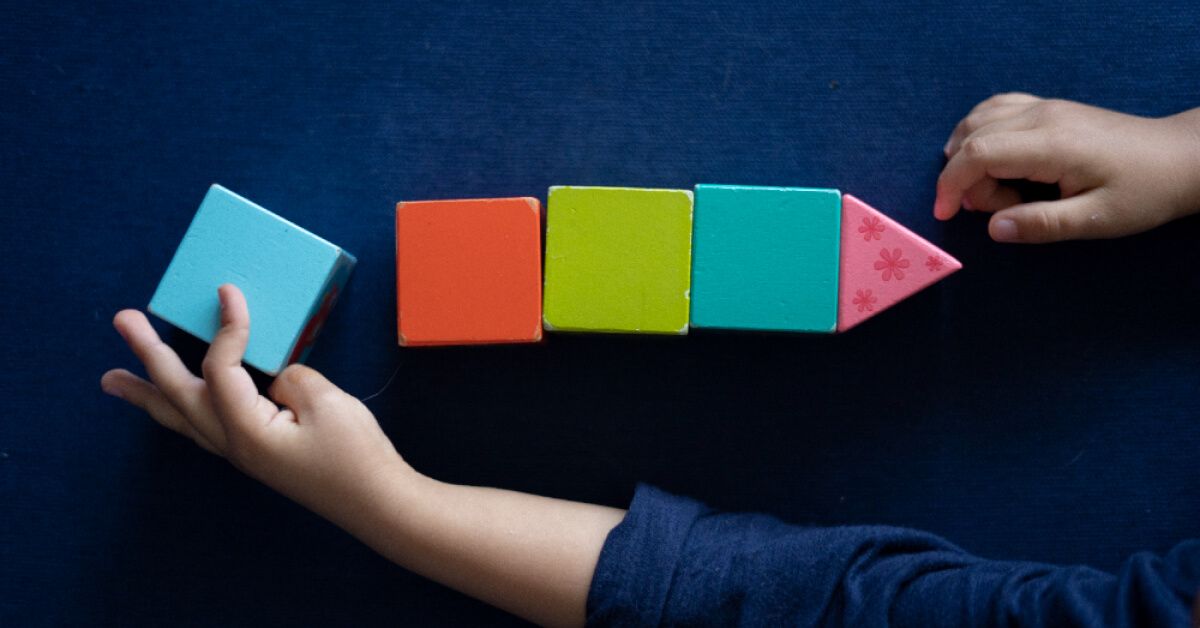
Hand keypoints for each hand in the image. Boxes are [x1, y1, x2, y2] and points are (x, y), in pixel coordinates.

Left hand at [101, 284, 408, 527]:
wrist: (377, 503)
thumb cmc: (356, 457)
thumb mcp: (327, 403)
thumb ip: (292, 378)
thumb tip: (274, 378)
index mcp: (247, 429)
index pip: (221, 368)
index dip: (225, 327)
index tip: (229, 292)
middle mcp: (233, 444)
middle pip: (177, 394)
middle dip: (148, 355)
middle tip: (122, 320)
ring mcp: (242, 454)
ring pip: (182, 418)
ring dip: (147, 395)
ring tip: (113, 380)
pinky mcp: (256, 455)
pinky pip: (202, 428)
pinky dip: (179, 411)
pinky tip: (176, 405)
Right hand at [935, 93, 1199, 242]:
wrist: (1179, 157)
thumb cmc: (1142, 192)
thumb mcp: (1096, 220)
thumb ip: (1041, 225)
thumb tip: (992, 228)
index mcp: (1052, 144)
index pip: (978, 153)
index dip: (951, 184)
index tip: (946, 214)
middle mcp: (1042, 116)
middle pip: (972, 136)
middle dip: (964, 178)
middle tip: (998, 209)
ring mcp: (1045, 106)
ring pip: (978, 118)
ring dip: (969, 155)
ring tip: (996, 188)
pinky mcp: (1049, 107)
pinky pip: (996, 108)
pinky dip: (979, 132)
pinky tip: (991, 157)